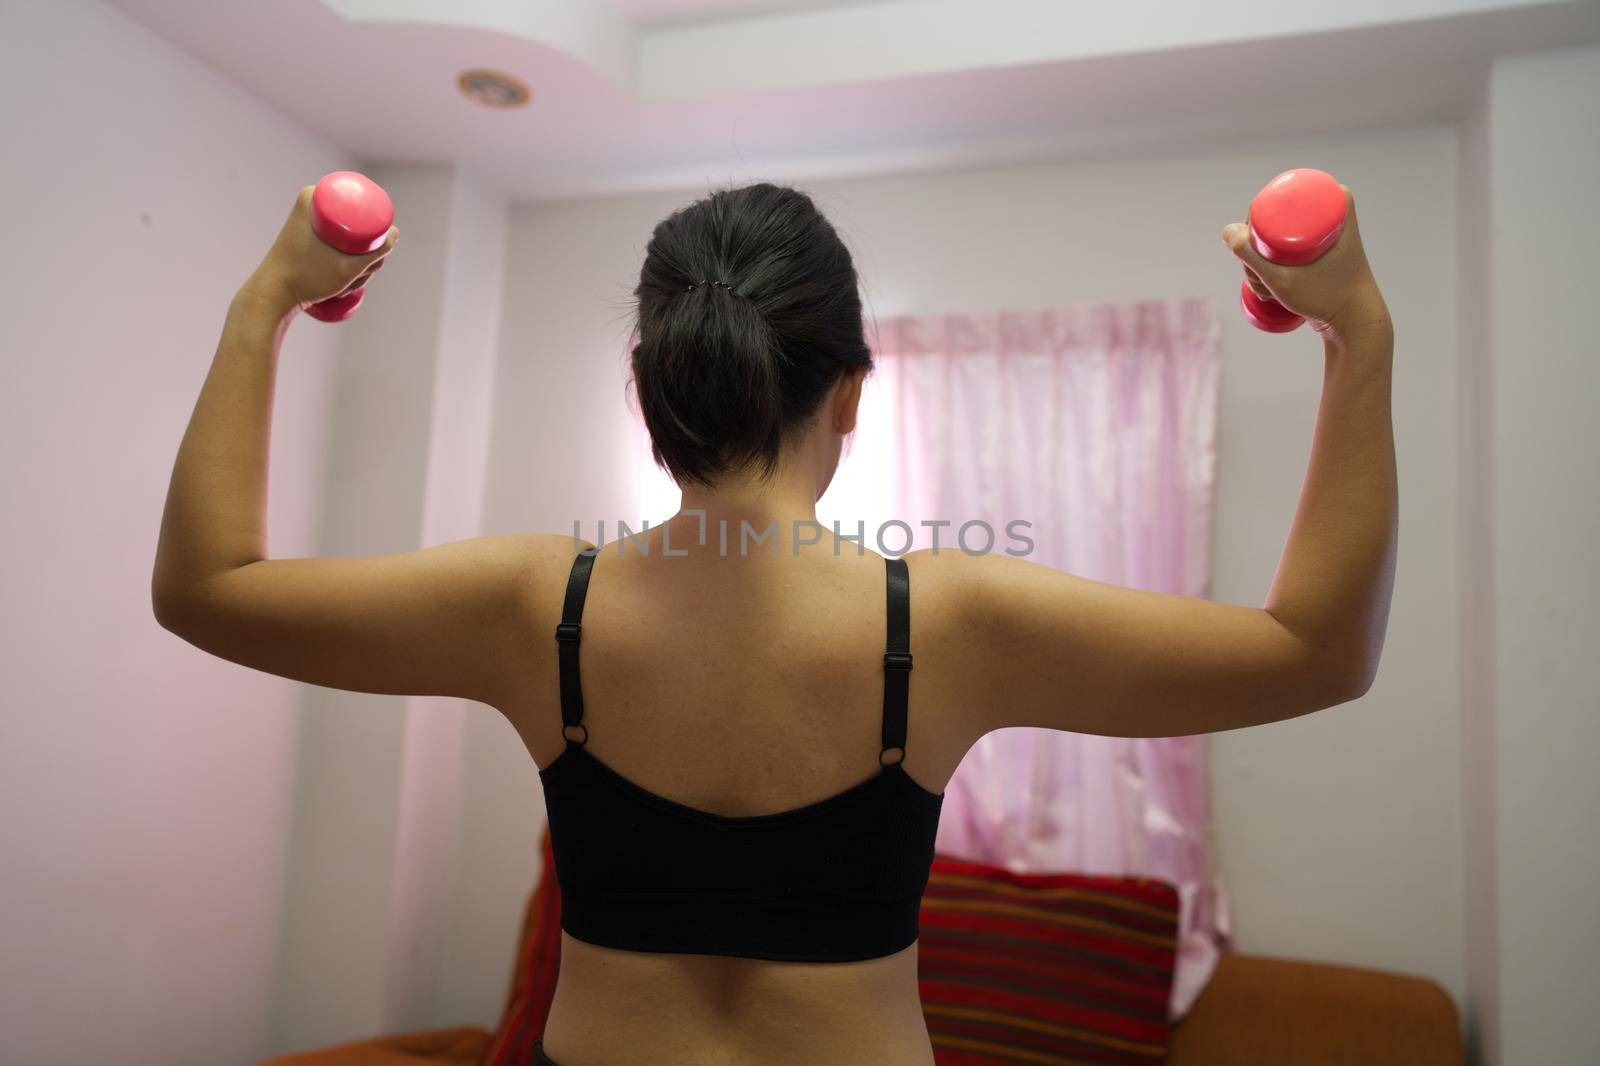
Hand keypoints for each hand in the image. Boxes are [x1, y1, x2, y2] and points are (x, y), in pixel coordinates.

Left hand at [239, 185, 398, 316]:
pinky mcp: (308, 237)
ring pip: (350, 237)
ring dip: (358, 262)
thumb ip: (377, 251)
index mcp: (313, 196)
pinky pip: (338, 244)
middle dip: (368, 254)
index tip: (371, 260)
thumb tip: (396, 232)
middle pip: (358, 224)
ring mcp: (309, 221)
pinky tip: (344, 281)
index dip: (378, 235)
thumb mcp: (348, 266)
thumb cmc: (307, 277)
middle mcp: (310, 203)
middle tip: (358, 275)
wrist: (272, 294)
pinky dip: (346, 262)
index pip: (363, 208)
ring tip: (346, 281)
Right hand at [1222, 186, 1390, 343]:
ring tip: (1266, 288)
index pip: (1279, 198)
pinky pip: (1288, 249)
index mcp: (1336, 202)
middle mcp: (1334, 213)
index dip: (1254, 224)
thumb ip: (1251, 256)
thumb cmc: (1326, 298)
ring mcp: (1327, 234)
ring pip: (1279, 237)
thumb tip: (1227, 230)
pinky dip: (1273, 266)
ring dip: (1261, 262)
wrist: (1357, 323)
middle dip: (1255, 250)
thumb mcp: (1283, 278)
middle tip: (1259, 278)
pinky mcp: (1322, 252)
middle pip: (1276, 219)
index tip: (1252, 254)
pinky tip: (1267, 287)